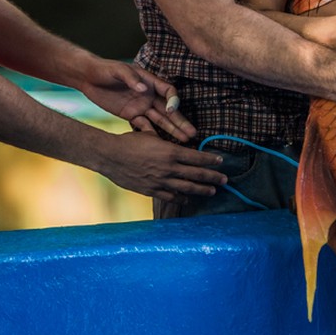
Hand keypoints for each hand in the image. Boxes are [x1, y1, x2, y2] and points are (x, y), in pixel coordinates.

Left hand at [76, 59, 196, 142]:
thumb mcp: (117, 70)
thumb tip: (142, 88)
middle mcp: (148, 94)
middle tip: (192, 133)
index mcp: (149, 81)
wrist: (88, 78)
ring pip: (160, 120)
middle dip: (180, 121)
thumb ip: (130, 78)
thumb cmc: (105, 69)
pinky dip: (154, 134)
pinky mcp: (131, 115)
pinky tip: (164, 145)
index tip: (172, 110)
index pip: (168, 91)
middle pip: (168, 110)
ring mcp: (141, 106)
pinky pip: (145, 126)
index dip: (173, 101)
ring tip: (185, 140)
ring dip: (172, 130)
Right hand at [97, 125, 227, 201]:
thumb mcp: (150, 135)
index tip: (221, 161)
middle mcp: (168, 168)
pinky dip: (182, 198)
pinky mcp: (151, 190)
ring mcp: (160, 181)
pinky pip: (170, 196)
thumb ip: (164, 140)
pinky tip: (188, 199)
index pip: (196, 157)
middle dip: (213, 178)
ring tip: (212, 191)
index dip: (210, 160)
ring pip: (187, 188)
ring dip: (201, 190)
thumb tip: (173, 139)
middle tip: (225, 180)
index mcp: (170, 152)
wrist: (110, 156)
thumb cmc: (129, 142)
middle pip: (196, 174)